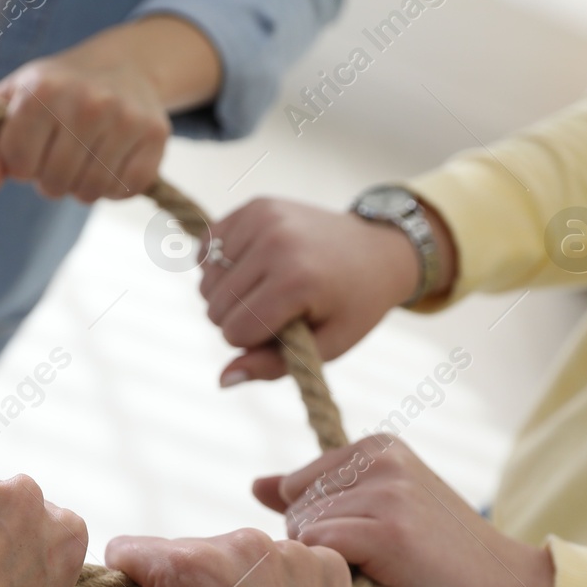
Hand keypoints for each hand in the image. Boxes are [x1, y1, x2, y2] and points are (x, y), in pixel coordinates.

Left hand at [0, 46, 169, 202]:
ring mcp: (125, 117)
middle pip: (55, 183)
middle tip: (58, 153)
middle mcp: (87, 101)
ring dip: (81, 186)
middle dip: (50, 179)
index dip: (20, 162)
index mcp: (42, 90)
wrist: (120, 64)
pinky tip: (110, 163)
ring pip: (90, 192)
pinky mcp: (156, 134)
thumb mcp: (9, 106)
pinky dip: (115, 187)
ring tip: (83, 158)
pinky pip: (126, 190)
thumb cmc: (52, 92)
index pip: (19, 165)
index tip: (30, 143)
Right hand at [199, 198, 454, 384]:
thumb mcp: (326, 346)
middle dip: (239, 320)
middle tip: (277, 311)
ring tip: (265, 289)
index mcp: (297, 281)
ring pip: (207, 280)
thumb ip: (272, 367)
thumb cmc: (352, 306)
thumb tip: (222, 381)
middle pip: (216, 307)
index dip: (254, 342)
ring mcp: (263, 218)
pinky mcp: (254, 206)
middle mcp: (276, 242)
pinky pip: (208, 248)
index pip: (234, 332)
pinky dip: (220, 264)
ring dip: (228, 294)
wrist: (378, 252)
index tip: (283, 332)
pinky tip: (249, 268)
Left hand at [255, 435, 552, 586]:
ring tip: (385, 571)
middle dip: (323, 546)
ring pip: (304, 531)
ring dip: (332, 564)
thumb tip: (254, 485)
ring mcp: (386, 492)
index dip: (322, 526)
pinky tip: (381, 581)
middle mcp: (381, 458)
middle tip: (379, 562)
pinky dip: (338, 575)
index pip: (296, 485)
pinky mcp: (389, 532)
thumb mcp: (377, 515)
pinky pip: (319, 549)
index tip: (371, 541)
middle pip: (295, 509)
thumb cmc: (438, 562)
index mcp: (378, 446)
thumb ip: (316, 496)